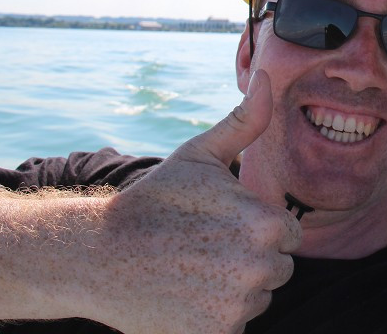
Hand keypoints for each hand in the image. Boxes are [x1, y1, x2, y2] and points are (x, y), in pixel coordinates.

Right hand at [82, 70, 301, 333]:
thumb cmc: (155, 200)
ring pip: (256, 298)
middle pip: (277, 269)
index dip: (258, 228)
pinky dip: (213, 317)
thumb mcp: (200, 155)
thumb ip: (245, 121)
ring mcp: (237, 308)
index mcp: (267, 225)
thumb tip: (267, 77)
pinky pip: (233, 325)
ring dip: (232, 289)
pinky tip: (182, 296)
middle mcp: (260, 269)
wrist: (96, 255)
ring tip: (189, 269)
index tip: (221, 224)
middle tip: (202, 247)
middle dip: (248, 259)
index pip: (290, 235)